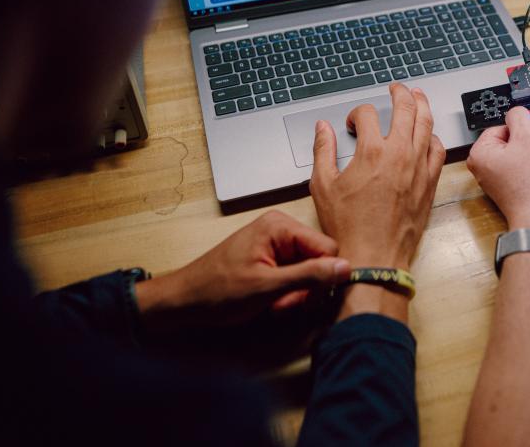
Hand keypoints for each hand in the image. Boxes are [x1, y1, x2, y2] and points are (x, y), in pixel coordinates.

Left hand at [135, 211, 349, 331]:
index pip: (327, 248)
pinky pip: (294, 277)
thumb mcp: (266, 287)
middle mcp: (281, 230)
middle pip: (319, 261)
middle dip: (304, 289)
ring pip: (308, 273)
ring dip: (294, 295)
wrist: (184, 301)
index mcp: (280, 226)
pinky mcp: (272, 260)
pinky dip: (285, 294)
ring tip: (270, 303)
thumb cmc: (216, 291)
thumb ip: (308, 276)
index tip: (305, 297)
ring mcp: (276, 245)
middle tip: (281, 303)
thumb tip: (345, 268)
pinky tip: (268, 302)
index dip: (323, 277)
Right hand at [310, 84, 445, 320]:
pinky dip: (433, 137)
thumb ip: (323, 151)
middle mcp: (400, 154)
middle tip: (396, 88)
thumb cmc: (348, 227)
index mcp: (372, 152)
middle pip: (406, 108)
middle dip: (400, 92)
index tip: (355, 123)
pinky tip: (427, 136)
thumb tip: (322, 128)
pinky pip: (438, 150)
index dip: (358, 113)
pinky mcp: (430, 182)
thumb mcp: (323, 186)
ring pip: (427, 124)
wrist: (374, 256)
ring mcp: (419, 167)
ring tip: (418, 97)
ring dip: (422, 105)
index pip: (369, 114)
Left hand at [466, 107, 529, 237]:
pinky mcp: (518, 187)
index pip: (502, 126)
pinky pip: (529, 165)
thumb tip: (517, 112)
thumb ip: (520, 117)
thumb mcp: (528, 138)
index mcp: (481, 153)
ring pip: (526, 151)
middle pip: (516, 139)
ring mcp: (503, 178)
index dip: (524, 125)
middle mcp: (488, 166)